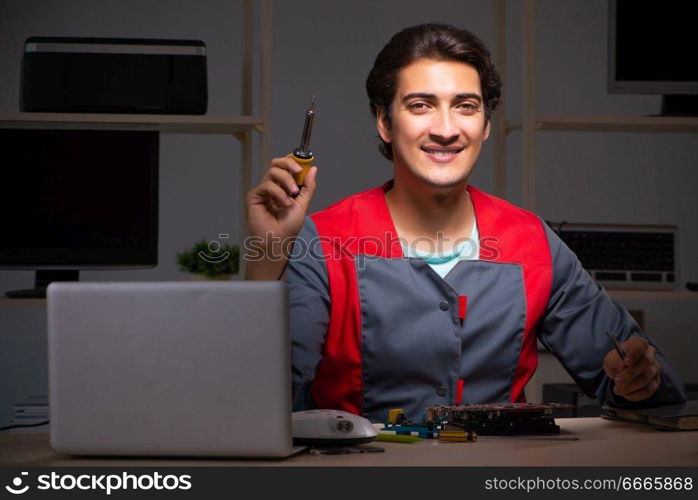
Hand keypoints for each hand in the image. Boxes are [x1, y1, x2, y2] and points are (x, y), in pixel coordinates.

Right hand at [245, 156, 317, 278]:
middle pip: (277, 164)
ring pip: (273, 171)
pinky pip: (267, 185)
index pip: (287, 167)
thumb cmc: (288, 227)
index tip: (305, 163)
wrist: (278, 240)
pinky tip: (284, 204)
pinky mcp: (254, 196)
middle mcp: (273, 187)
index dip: (294, 161)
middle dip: (289, 163)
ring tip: (293, 194)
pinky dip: (279, 193)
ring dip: (287, 180)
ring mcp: (263, 191)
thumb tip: (313, 169)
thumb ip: (308, 187)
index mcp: (284, 187)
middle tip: (298, 171)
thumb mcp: (303, 204)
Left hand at [603, 337, 660, 401]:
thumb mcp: (611, 358)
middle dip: (630, 374)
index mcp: (639, 344)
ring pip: (647, 378)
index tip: (625, 362)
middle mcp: (650, 355)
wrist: (619, 370)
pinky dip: (636, 394)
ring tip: (617, 389)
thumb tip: (622, 365)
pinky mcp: (655, 382)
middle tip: (617, 381)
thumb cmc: (616, 361)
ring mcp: (655, 369)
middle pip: (645, 364)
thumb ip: (616, 360)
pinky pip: (649, 390)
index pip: (641, 346)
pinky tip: (625, 394)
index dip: (634, 354)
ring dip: (631, 386)